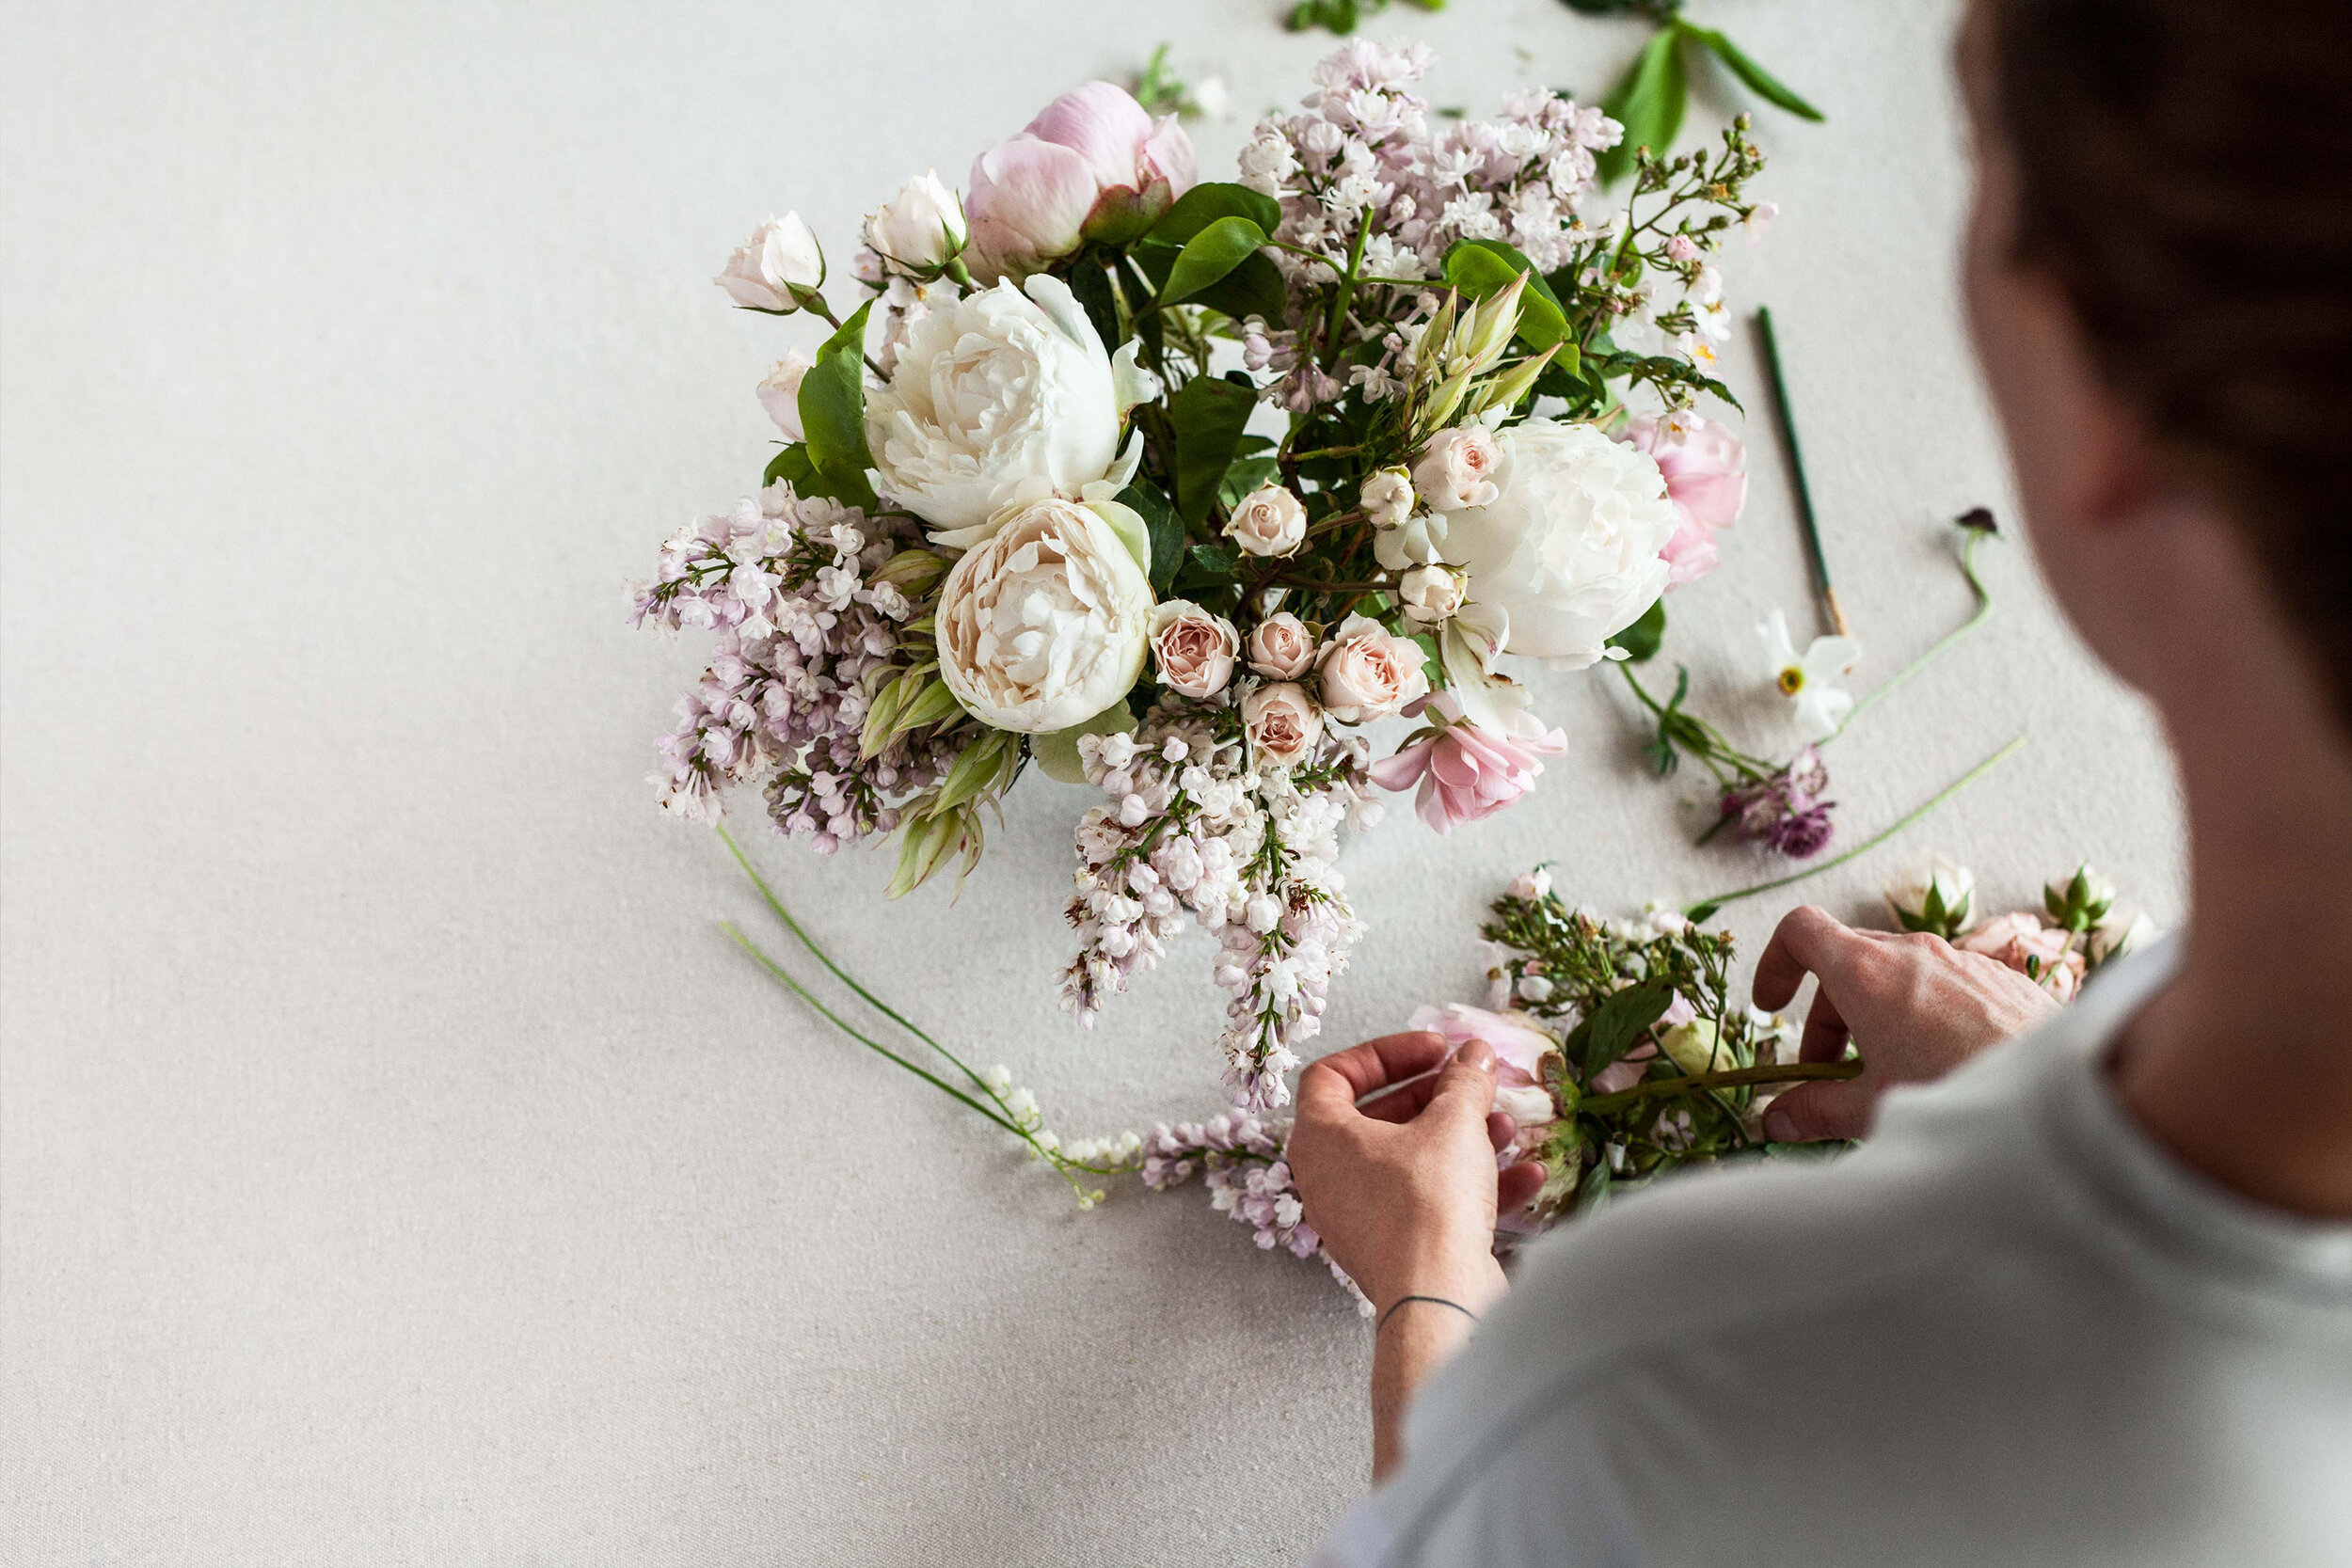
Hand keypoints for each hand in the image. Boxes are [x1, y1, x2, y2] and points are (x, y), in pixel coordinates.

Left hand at [1289, 1031, 1547, 1318]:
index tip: (1433, 1050)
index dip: (1385, 1052)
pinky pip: (1429, 1205)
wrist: (1439, 1299)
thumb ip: (1464, 1080)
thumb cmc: (1427, 1204)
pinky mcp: (1394, 1252)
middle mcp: (1329, 1179)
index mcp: (1320, 1139)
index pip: (1333, 1075)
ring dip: (1460, 1139)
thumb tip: (1473, 1056)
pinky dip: (1472, 1187)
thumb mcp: (1453, 1122)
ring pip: (1410, 1163)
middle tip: (1470, 1084)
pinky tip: (1525, 1177)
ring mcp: (1360, 1219)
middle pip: (1377, 1118)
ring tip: (1505, 1126)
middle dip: (1434, 1097)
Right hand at [1753, 905, 2059, 1141]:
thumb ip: (1814, 1111)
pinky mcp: (2002, 978)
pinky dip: (1925, 1018)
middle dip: (1827, 1015)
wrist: (2068, 1091)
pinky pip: (1946, 986)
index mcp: (1866, 970)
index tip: (1772, 1008)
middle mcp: (1912, 950)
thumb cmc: (1957, 1089)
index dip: (1774, 964)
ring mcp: (1961, 959)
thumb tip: (1778, 1119)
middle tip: (1829, 1071)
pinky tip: (1947, 1068)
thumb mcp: (1871, 1108)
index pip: (1800, 929)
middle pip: (1846, 961)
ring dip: (1877, 1018)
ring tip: (1891, 1076)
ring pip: (1898, 975)